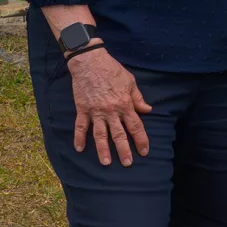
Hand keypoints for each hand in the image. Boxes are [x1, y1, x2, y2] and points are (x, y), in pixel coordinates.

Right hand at [67, 45, 152, 165]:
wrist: (90, 62)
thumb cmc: (113, 70)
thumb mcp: (130, 82)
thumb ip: (138, 98)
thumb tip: (147, 110)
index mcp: (125, 104)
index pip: (135, 126)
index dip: (141, 140)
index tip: (144, 151)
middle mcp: (111, 111)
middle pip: (118, 134)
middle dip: (124, 150)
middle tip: (127, 163)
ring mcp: (95, 111)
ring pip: (100, 134)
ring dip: (103, 149)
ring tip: (106, 162)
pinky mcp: (82, 109)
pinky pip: (80, 126)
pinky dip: (79, 138)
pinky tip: (79, 149)